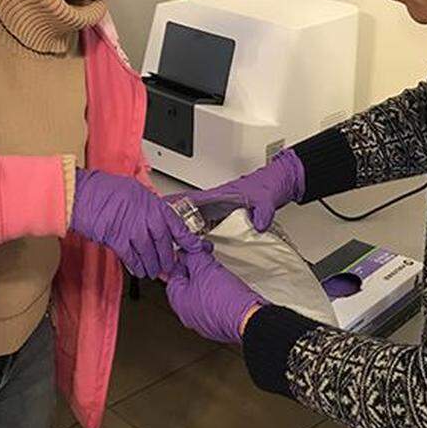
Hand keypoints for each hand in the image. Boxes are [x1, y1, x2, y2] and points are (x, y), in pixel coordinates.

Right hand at [70, 169, 207, 278]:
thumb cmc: (107, 190)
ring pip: (150, 255)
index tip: (194, 249)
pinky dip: (136, 265)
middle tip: (170, 265)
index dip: (188, 241)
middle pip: (164, 245)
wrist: (86, 195)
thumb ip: (150, 207)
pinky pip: (133, 258)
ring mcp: (134, 231)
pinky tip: (139, 270)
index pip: (178, 226)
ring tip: (154, 271)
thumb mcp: (136, 192)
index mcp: (155, 206)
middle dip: (168, 259)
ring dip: (153, 265)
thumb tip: (158, 218)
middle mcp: (148, 219)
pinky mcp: (120, 242)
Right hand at [166, 149, 303, 232]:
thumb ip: (262, 212)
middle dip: (167, 219)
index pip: (192, 200)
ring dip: (175, 227)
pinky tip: (181, 242)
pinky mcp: (218, 216)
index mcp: (219, 196)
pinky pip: (198, 225)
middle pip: (184, 210)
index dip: (175, 207)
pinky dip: (188, 232)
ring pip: (188, 218)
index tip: (160, 213)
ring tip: (160, 241)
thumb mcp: (265, 201)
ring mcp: (214, 209)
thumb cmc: (266, 188)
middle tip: (153, 232)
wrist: (274, 185)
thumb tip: (259, 223)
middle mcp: (213, 202)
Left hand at [166, 251, 265, 343]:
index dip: (183, 259)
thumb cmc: (226, 300)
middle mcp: (188, 314)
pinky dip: (219, 292)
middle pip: (188, 284)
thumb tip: (188, 253)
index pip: (173, 275)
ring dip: (209, 279)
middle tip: (207, 258)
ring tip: (220, 271)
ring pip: (202, 293)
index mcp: (179, 302)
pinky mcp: (219, 322)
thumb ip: (193, 257)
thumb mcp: (205, 267)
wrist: (249, 319)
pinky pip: (214, 302)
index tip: (192, 252)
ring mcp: (204, 320)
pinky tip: (227, 285)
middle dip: (197, 268)